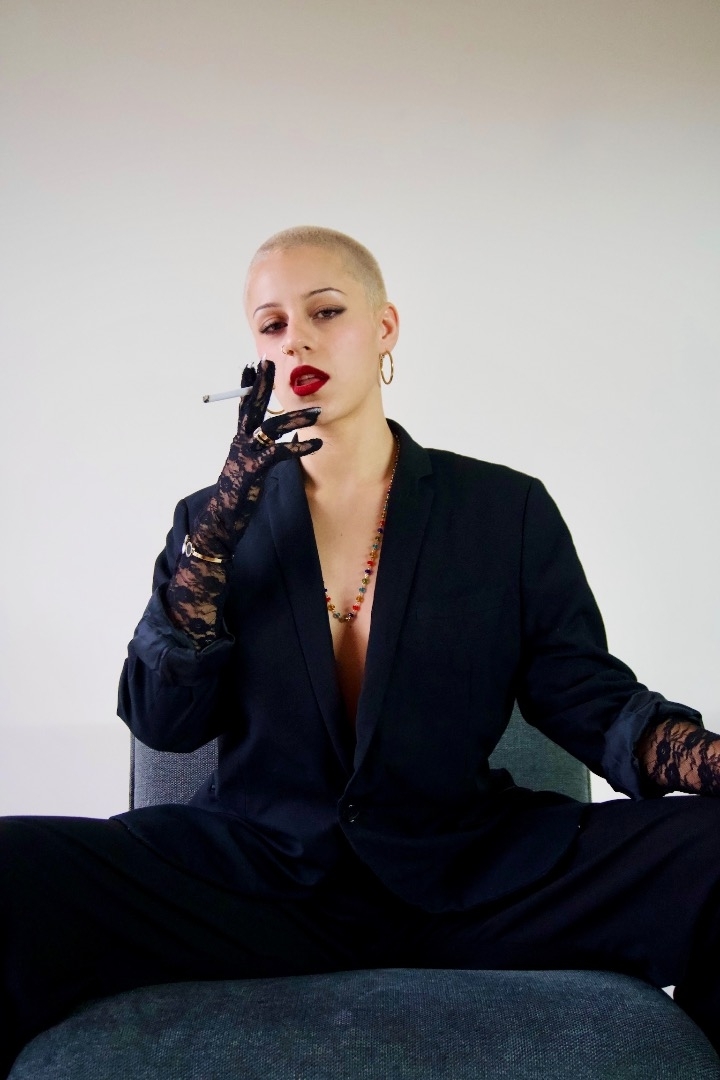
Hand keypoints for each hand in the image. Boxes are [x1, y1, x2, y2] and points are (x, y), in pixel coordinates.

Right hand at [193, 357, 321, 557]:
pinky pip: (279, 453)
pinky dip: (300, 447)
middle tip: (270, 362)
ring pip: (271, 427)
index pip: (243, 405)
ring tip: (317, 411)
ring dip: (296, 418)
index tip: (253, 364)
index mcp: (240, 439)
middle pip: (252, 406)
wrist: (223, 519)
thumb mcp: (250, 466)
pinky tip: (317, 445)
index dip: (248, 385)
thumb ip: (260, 450)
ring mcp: (246, 454)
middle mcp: (241, 442)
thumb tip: (280, 439)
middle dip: (262, 384)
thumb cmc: (238, 493)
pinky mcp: (255, 470)